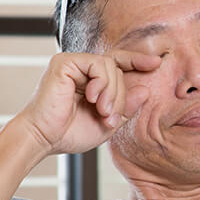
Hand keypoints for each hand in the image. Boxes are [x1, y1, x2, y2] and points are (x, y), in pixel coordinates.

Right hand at [17, 50, 160, 155]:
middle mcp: (81, 69)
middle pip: (118, 69)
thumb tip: (145, 90)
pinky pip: (97, 64)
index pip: (118, 63)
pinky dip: (101, 83)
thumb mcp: (107, 123)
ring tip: (102, 111)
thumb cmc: (69, 134)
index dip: (137, 60)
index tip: (156, 63)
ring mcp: (72, 63)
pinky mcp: (64, 62)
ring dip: (113, 92)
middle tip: (110, 116)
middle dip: (120, 95)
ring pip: (110, 66)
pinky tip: (93, 99)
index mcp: (90, 81)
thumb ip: (126, 108)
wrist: (43, 139)